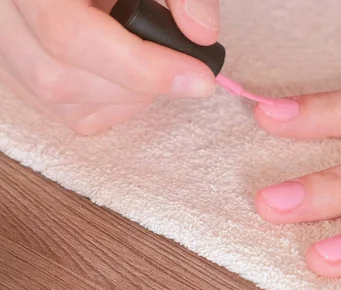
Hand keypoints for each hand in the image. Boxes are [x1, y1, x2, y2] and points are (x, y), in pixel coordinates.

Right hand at [0, 0, 219, 134]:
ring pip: (57, 98)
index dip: (141, 67)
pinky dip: (108, 104)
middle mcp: (4, 12)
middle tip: (181, 67)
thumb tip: (203, 34)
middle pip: (59, 77)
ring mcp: (3, 43)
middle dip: (136, 85)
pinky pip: (59, 108)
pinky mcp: (16, 67)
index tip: (200, 77)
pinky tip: (130, 77)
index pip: (68, 34)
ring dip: (124, 97)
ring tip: (154, 64)